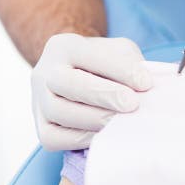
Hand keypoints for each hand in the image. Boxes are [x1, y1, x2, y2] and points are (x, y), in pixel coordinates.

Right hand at [31, 33, 153, 150]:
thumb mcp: (119, 51)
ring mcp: (38, 100)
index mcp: (65, 46)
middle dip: (105, 95)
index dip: (121, 70)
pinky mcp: (40, 127)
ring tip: (122, 121)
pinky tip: (104, 134)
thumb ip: (130, 63)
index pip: (92, 55)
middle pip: (69, 84)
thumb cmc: (104, 62)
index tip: (146, 83)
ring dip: (96, 119)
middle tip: (133, 104)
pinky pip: (54, 138)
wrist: (75, 75)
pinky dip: (81, 139)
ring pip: (60, 112)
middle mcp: (45, 71)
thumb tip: (144, 86)